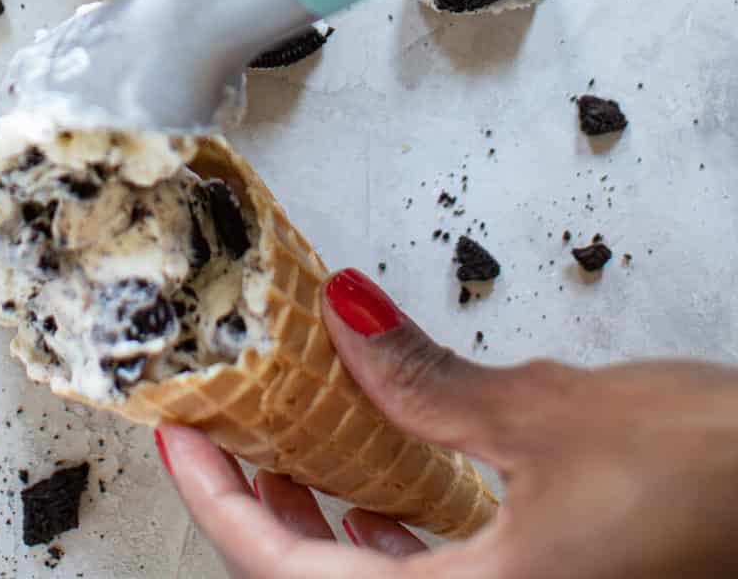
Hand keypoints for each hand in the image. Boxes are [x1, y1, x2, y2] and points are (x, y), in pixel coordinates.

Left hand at [157, 267, 737, 576]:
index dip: (222, 507)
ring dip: (323, 522)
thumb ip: (422, 379)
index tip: (181, 442)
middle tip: (221, 432)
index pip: (295, 575)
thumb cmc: (702, 472)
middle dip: (261, 512)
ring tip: (287, 444)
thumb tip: (336, 314)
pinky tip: (382, 485)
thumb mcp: (542, 414)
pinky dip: (388, 533)